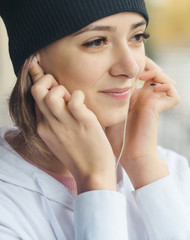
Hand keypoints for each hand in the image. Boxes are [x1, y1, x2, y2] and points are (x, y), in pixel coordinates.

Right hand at [29, 60, 116, 193]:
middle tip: (62, 87)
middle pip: (37, 91)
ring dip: (63, 89)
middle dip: (47, 80)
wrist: (94, 174)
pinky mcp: (83, 123)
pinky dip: (79, 96)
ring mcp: (65, 124)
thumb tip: (62, 101)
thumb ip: (57, 121)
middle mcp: (50, 125)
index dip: (39, 82)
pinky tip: (85, 105)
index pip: (34, 98)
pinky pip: (75, 100)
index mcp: (43, 127)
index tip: (44, 72)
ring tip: (74, 99)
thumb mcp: (61, 138)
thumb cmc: (82, 155)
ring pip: (50, 95)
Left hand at [107, 57, 179, 188]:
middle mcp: (147, 98)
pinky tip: (151, 86)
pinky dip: (166, 86)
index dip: (135, 65)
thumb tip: (84, 86)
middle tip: (136, 67)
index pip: (140, 73)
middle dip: (147, 65)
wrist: (129, 155)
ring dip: (156, 72)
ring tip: (142, 75)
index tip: (120, 66)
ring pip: (165, 79)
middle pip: (154, 72)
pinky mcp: (161, 108)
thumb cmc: (115, 139)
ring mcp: (155, 102)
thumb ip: (100, 100)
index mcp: (135, 97)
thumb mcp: (105, 113)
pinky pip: (173, 92)